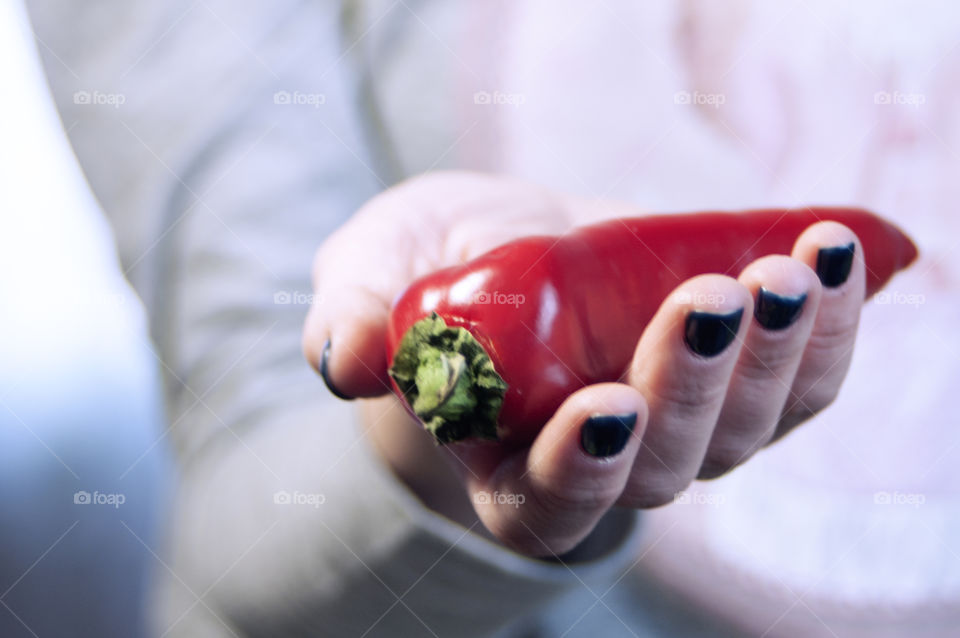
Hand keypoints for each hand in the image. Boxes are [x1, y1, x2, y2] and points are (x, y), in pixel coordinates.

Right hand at [302, 172, 864, 556]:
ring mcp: (678, 427)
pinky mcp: (731, 378)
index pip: (549, 505)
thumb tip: (344, 355)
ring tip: (792, 267)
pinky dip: (823, 326)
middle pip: (664, 466)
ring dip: (777, 354)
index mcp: (509, 467)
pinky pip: (795, 379)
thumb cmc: (429, 270)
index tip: (606, 405)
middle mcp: (605, 467)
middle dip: (692, 388)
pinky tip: (831, 256)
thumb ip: (351, 317)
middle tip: (708, 301)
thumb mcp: (369, 276)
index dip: (581, 470)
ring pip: (743, 427)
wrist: (507, 247)